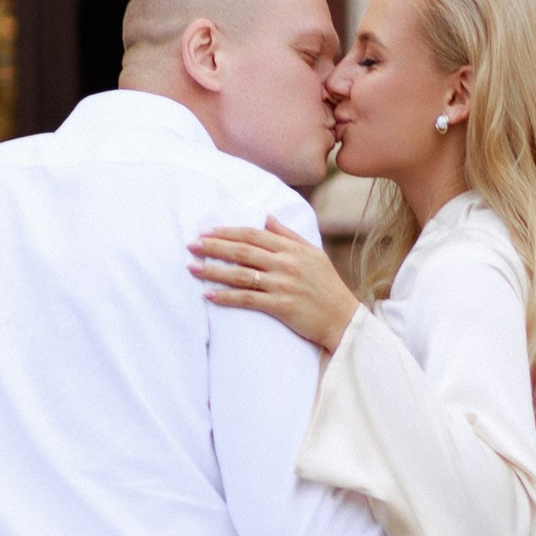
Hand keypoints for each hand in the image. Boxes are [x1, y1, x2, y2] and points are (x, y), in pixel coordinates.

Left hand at [188, 220, 359, 352]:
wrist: (343, 319)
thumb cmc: (327, 285)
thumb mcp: (312, 254)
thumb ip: (288, 235)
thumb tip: (266, 216)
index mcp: (292, 248)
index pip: (253, 234)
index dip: (227, 232)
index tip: (206, 231)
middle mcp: (286, 263)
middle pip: (243, 251)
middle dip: (214, 247)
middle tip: (191, 245)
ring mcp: (283, 285)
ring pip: (241, 274)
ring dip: (214, 270)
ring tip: (192, 268)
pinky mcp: (281, 306)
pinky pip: (248, 299)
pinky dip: (227, 296)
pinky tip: (209, 295)